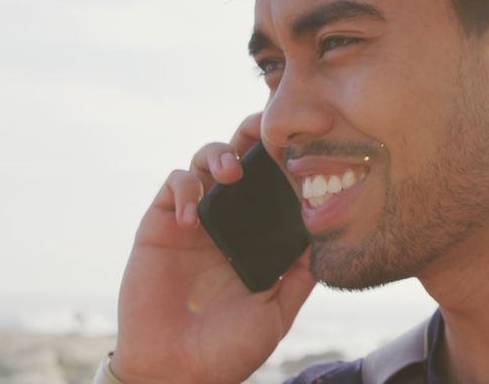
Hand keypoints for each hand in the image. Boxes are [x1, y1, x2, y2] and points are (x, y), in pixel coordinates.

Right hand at [111, 113, 314, 382]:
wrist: (177, 373)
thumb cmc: (228, 349)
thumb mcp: (277, 312)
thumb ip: (299, 277)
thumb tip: (330, 239)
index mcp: (254, 236)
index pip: (270, 184)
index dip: (282, 159)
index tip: (302, 143)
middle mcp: (225, 221)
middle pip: (237, 158)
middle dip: (249, 135)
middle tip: (263, 128)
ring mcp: (192, 221)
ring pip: (203, 160)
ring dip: (219, 154)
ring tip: (232, 173)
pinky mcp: (159, 226)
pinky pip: (173, 185)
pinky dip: (185, 189)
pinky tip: (192, 217)